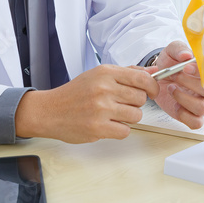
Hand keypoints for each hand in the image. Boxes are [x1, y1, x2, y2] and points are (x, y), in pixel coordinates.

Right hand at [15, 65, 158, 142]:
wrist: (50, 111)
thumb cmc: (75, 93)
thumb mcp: (99, 75)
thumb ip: (127, 72)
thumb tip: (154, 71)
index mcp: (105, 73)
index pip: (141, 78)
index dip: (152, 86)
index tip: (152, 91)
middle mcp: (104, 89)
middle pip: (141, 98)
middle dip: (135, 103)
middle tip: (122, 104)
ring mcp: (101, 109)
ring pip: (136, 116)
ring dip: (128, 118)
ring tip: (113, 114)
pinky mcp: (98, 127)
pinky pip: (125, 131)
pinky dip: (119, 130)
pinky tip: (108, 124)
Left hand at [145, 41, 203, 129]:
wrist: (158, 75)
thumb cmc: (170, 62)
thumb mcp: (171, 51)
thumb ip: (178, 49)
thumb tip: (186, 55)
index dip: (201, 72)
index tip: (185, 67)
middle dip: (188, 83)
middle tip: (174, 75)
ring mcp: (201, 102)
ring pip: (202, 108)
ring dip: (183, 98)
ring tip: (171, 88)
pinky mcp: (192, 115)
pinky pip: (196, 122)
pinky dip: (184, 115)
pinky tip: (175, 105)